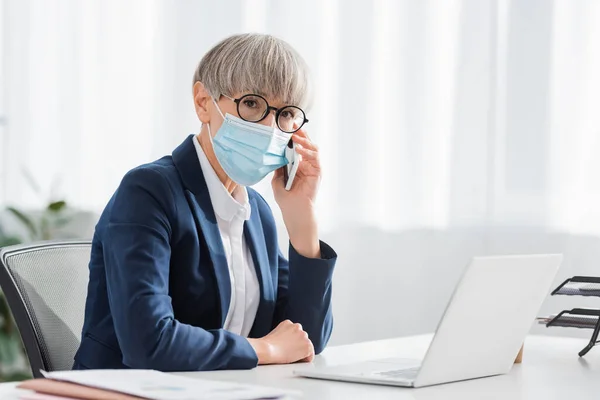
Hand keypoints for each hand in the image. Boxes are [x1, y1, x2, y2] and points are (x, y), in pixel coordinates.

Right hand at [247, 320, 314, 364]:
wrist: (267, 350)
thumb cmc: (267, 346)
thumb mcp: (275, 335)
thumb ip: (284, 335)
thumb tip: (287, 343)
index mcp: (288, 323)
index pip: (295, 333)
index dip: (291, 342)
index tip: (286, 347)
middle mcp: (297, 327)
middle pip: (302, 339)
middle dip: (297, 346)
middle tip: (287, 353)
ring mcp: (303, 335)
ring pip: (306, 346)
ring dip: (301, 352)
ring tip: (290, 356)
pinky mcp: (307, 346)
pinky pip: (310, 356)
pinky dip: (305, 360)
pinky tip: (296, 360)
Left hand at [272, 129, 320, 257]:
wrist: (294, 211)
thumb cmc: (286, 198)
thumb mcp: (277, 179)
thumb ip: (278, 166)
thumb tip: (276, 152)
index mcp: (297, 165)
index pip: (296, 147)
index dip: (293, 136)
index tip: (286, 126)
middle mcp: (306, 164)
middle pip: (306, 144)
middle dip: (300, 133)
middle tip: (293, 124)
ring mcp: (313, 168)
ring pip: (312, 148)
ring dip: (304, 141)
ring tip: (295, 137)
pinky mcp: (318, 172)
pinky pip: (315, 158)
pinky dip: (307, 152)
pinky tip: (299, 149)